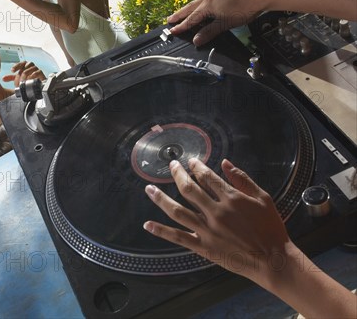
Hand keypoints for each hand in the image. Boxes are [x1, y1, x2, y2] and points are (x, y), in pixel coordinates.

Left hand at [2, 61, 45, 85]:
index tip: (12, 71)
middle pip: (26, 65)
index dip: (16, 66)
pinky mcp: (41, 74)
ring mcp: (37, 69)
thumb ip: (11, 78)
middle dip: (21, 72)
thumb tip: (3, 78)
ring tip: (23, 80)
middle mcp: (31, 66)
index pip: (21, 63)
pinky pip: (38, 72)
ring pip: (32, 68)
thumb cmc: (28, 81)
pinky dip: (33, 75)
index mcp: (26, 66)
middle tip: (17, 78)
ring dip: (26, 74)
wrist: (37, 87)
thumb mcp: (19, 79)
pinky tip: (29, 80)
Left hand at [143, 158, 289, 284]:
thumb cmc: (271, 228)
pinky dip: (162, 231)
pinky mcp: (204, 247)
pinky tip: (148, 225)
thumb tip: (224, 163)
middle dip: (177, 174)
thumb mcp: (262, 198)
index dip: (196, 167)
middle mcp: (216, 212)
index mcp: (231, 198)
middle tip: (171, 166)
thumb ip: (242, 179)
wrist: (274, 260)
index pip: (207, 177)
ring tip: (149, 189)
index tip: (190, 162)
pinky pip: (179, 237)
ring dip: (161, 198)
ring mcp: (207, 230)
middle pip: (189, 189)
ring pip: (178, 211)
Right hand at [167, 0, 259, 45]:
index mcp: (208, 5)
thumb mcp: (225, 23)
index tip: (172, 30)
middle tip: (169, 19)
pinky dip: (199, 4)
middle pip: (190, 7)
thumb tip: (196, 40)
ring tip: (181, 13)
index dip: (182, 26)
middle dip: (180, 14)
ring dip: (189, 8)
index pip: (192, 18)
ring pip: (198, 1)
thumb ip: (210, 31)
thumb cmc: (243, 10)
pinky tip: (201, 7)